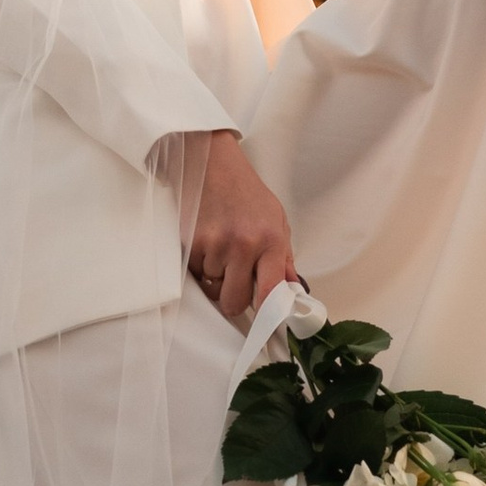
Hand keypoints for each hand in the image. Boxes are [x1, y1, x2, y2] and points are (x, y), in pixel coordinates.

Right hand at [186, 130, 297, 327]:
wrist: (211, 163)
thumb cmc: (246, 192)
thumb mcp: (275, 219)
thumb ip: (284, 258)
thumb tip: (294, 291)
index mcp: (270, 241)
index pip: (270, 292)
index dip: (267, 313)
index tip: (266, 322)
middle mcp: (244, 245)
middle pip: (234, 301)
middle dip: (232, 299)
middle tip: (234, 281)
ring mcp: (215, 245)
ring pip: (211, 288)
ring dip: (214, 277)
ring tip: (220, 249)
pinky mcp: (191, 242)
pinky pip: (194, 273)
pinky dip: (199, 265)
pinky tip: (206, 242)